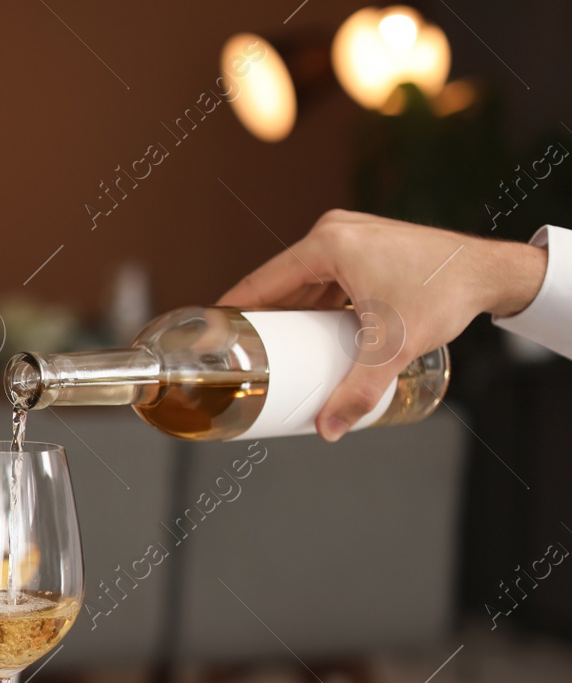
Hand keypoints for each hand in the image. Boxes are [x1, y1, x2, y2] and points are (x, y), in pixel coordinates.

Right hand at [218, 210, 547, 441]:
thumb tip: (329, 429)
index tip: (212, 332)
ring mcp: (351, 235)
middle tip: (244, 352)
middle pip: (281, 281)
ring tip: (273, 347)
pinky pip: (326, 276)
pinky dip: (315, 302)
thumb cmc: (445, 293)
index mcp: (328, 244)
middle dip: (263, 318)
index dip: (233, 309)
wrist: (492, 273)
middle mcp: (335, 232)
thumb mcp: (393, 346)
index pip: (262, 281)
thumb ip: (358, 390)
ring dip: (290, 311)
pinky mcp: (366, 245)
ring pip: (304, 280)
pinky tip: (310, 329)